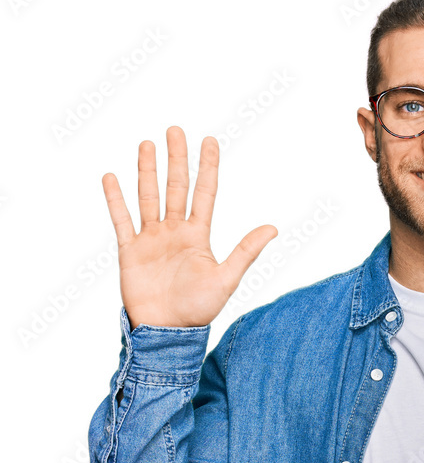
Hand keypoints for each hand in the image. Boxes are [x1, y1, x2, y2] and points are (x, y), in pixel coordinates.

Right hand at [101, 125, 277, 328]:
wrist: (166, 332)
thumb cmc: (198, 310)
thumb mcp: (226, 278)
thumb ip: (246, 251)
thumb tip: (273, 228)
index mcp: (198, 236)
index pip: (204, 193)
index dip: (207, 166)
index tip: (209, 140)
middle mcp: (175, 232)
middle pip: (176, 187)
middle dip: (176, 159)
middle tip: (175, 130)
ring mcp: (151, 240)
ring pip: (149, 197)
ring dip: (147, 171)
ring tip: (147, 143)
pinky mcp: (130, 251)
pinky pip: (121, 220)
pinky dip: (115, 199)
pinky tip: (112, 177)